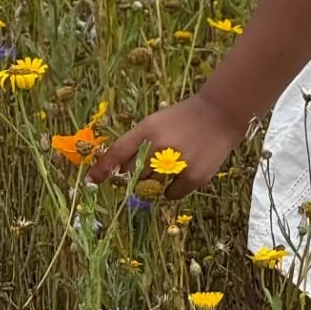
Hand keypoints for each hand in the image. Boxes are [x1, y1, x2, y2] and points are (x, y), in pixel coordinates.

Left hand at [86, 91, 243, 197]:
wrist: (220, 114)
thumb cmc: (183, 118)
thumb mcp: (156, 122)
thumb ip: (137, 144)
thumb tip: (120, 172)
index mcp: (148, 129)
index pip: (117, 152)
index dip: (101, 169)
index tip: (90, 182)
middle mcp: (159, 146)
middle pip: (135, 176)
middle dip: (140, 174)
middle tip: (157, 161)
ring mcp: (176, 164)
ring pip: (152, 188)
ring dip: (156, 182)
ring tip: (173, 164)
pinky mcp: (193, 177)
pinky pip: (171, 195)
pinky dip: (173, 188)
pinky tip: (186, 171)